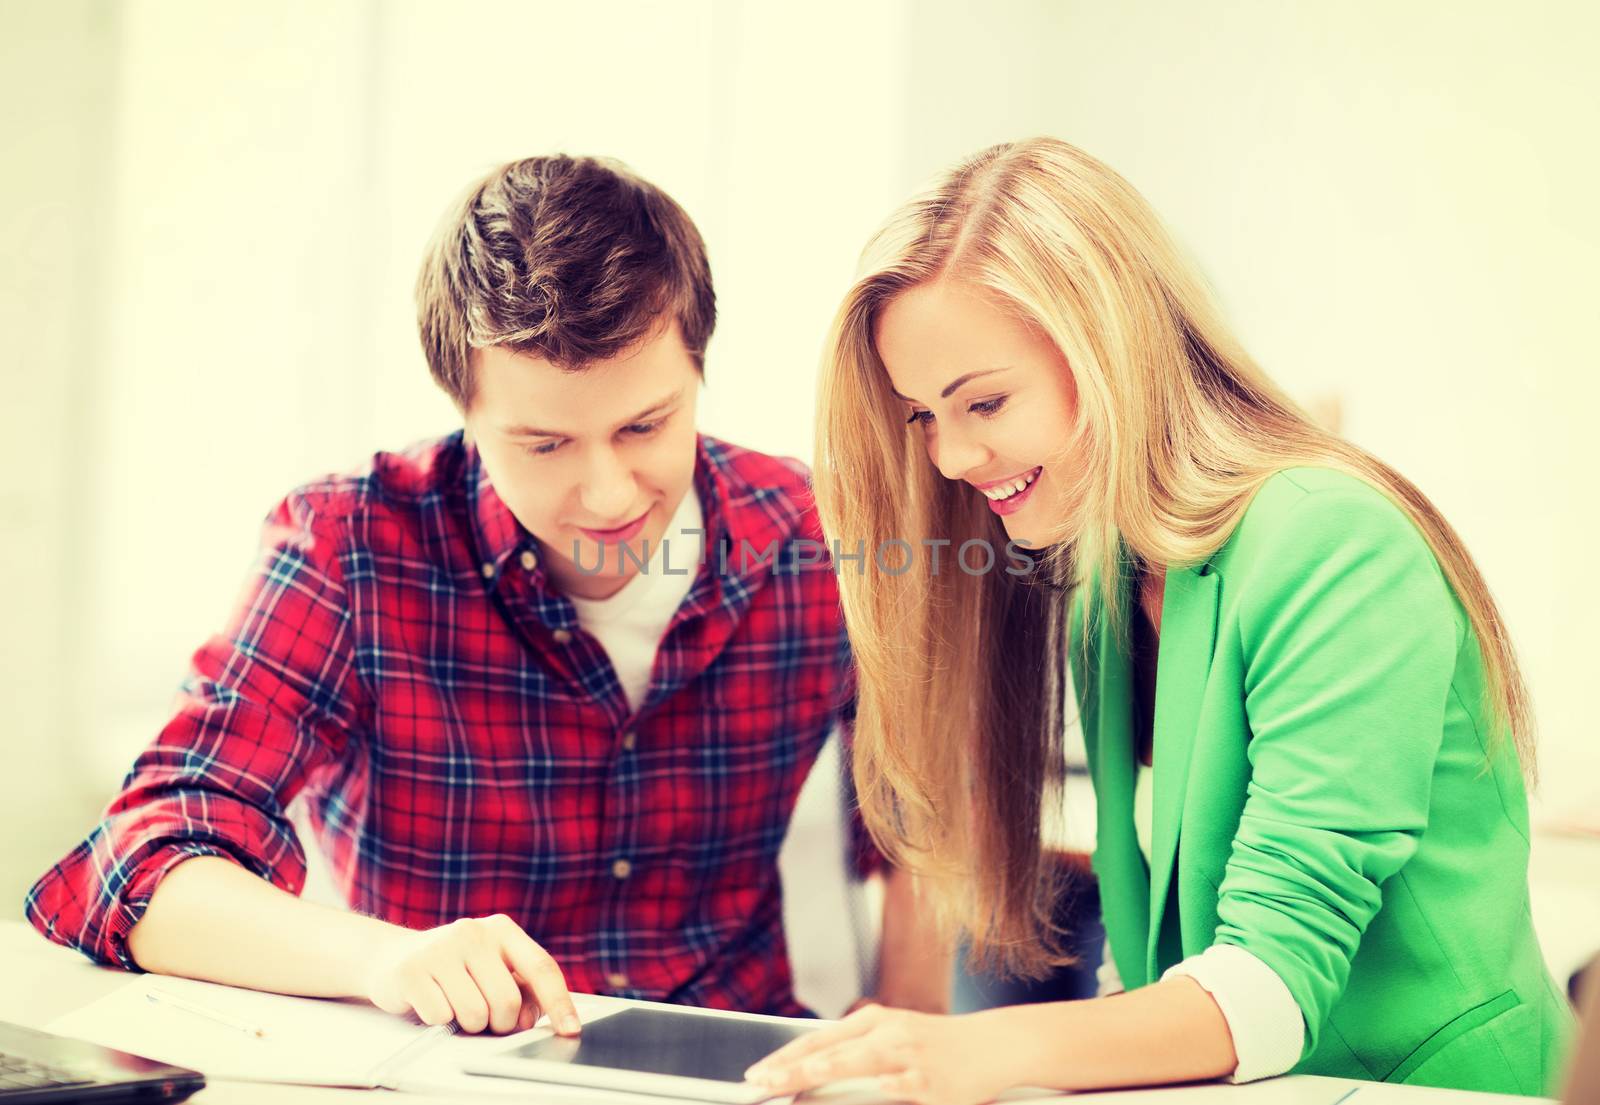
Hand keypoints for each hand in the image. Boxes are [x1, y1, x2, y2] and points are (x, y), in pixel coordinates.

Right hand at [362, 914, 580, 1035]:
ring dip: (467, 1024)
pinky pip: (441, 1017)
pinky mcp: (411, 970)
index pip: (541, 968)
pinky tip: (431, 1000)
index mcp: (502, 930)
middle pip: (507, 1001)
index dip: (559, 1002)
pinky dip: (439, 1020)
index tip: (570, 1029)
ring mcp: (440, 948)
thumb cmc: (453, 969)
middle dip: (499, 1023)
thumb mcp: (491, 969)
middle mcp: (473, 932)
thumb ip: (520, 990)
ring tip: (455, 1005)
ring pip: (474, 1014)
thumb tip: (530, 1018)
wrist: (391, 957)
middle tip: (484, 1016)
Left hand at [745, 1003, 1010, 1104]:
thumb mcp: (893, 1037)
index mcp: (874, 1021)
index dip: (785, 1056)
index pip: (819, 1040)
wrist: (992, 1044)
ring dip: (830, 1067)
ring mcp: (908, 1055)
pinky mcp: (929, 1078)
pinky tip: (870, 1088)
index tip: (757, 1072)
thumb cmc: (936, 1045)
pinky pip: (903, 1083)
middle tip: (760, 1080)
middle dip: (792, 1068)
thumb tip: (813, 1065)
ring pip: (861, 1062)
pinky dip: (888, 1085)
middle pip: (830, 1052)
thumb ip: (856, 1050)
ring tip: (801, 1076)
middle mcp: (887, 1033)